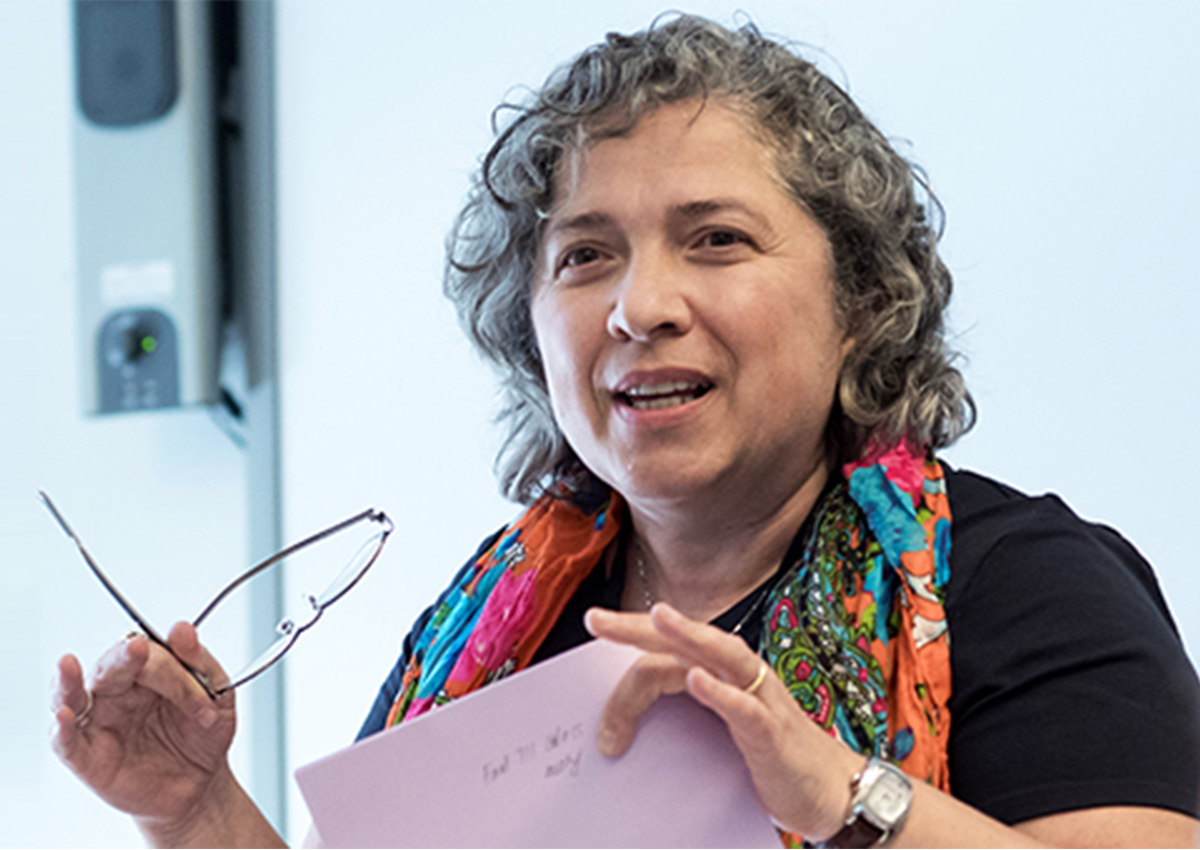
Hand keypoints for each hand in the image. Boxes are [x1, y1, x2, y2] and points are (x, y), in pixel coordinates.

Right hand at [52, 622, 237, 842]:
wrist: (201, 782)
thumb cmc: (203, 734)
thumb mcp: (218, 695)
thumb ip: (200, 661)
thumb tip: (182, 628)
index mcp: (148, 670)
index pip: (151, 654)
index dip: (175, 672)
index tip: (204, 698)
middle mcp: (117, 691)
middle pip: (110, 665)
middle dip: (124, 657)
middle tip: (139, 650)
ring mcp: (99, 722)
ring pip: (71, 695)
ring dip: (67, 680)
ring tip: (68, 665)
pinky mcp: (88, 757)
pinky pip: (67, 742)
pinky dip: (61, 729)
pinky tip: (64, 717)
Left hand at [585, 603, 862, 842]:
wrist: (830, 790)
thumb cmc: (769, 755)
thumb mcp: (717, 728)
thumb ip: (681, 713)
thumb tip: (619, 715)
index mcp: (723, 672)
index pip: (672, 644)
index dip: (633, 634)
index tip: (592, 626)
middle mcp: (742, 675)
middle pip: (690, 638)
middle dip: (643, 625)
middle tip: (597, 618)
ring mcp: (761, 700)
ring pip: (724, 656)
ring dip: (690, 636)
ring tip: (657, 617)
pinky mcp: (774, 734)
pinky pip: (748, 709)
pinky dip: (723, 693)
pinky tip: (698, 680)